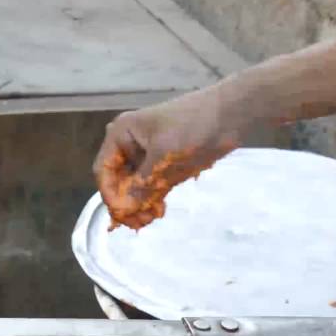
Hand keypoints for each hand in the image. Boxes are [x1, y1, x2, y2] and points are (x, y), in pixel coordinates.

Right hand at [93, 83, 250, 228]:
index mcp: (122, 134)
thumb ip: (142, 184)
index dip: (109, 194)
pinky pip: (151, 186)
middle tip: (137, 222)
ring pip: (134, 186)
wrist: (231, 113)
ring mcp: (148, 155)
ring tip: (149, 219)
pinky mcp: (166, 163)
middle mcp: (130, 144)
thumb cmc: (193, 126)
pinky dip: (152, 199)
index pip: (104, 169)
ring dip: (139, 204)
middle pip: (118, 180)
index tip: (121, 214)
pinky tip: (158, 211)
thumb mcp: (164, 156)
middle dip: (125, 202)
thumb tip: (125, 208)